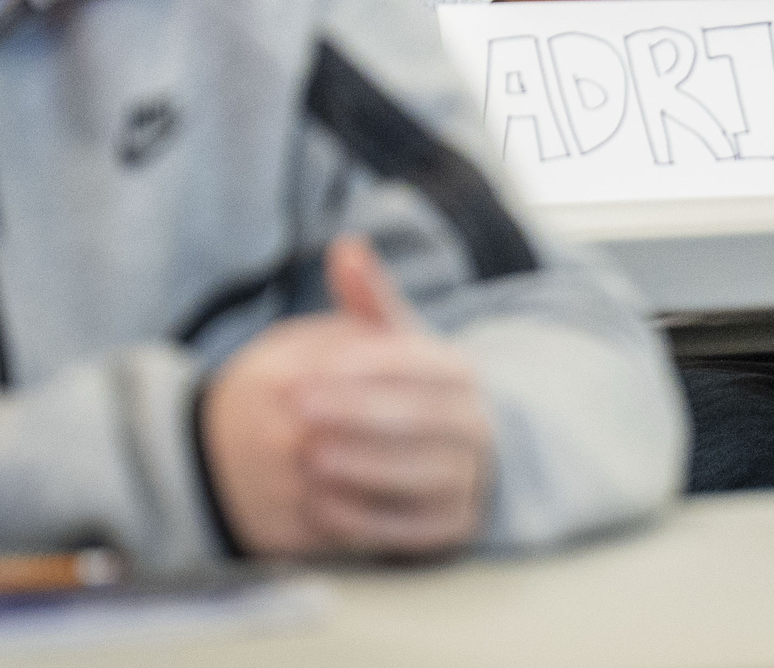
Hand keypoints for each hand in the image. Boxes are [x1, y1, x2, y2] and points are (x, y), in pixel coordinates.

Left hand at [200, 236, 494, 559]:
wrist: (453, 452)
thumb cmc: (409, 389)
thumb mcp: (393, 342)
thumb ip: (369, 298)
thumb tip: (347, 246)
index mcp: (461, 372)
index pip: (414, 365)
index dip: (360, 368)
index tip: (306, 372)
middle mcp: (476, 424)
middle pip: (418, 418)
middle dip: (355, 413)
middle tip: (298, 410)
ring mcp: (470, 477)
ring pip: (420, 474)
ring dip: (363, 467)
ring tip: (310, 458)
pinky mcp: (456, 526)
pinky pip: (415, 528)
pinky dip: (369, 520)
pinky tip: (320, 506)